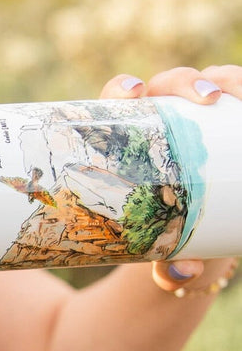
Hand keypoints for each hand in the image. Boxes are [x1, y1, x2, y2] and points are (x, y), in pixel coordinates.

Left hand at [98, 65, 241, 294]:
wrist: (194, 241)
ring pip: (209, 83)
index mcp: (132, 140)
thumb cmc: (167, 240)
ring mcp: (197, 119)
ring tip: (237, 92)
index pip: (119, 102)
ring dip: (224, 78)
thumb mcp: (165, 253)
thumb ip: (169, 265)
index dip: (122, 88)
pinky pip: (237, 97)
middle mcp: (163, 120)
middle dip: (185, 81)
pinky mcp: (226, 122)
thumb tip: (180, 273)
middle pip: (168, 85)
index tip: (133, 92)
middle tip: (206, 98)